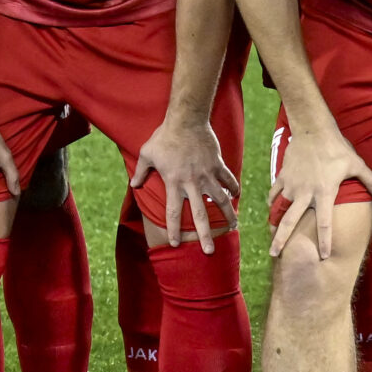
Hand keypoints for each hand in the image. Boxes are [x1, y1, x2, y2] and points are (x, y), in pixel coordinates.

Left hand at [133, 114, 240, 252]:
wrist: (185, 120)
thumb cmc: (163, 137)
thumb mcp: (146, 154)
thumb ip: (141, 172)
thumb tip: (134, 185)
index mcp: (173, 183)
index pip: (172, 213)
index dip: (174, 229)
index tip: (176, 243)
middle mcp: (191, 183)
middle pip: (200, 215)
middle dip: (204, 235)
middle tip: (208, 251)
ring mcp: (206, 174)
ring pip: (220, 200)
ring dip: (228, 215)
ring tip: (233, 228)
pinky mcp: (217, 164)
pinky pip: (228, 179)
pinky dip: (234, 188)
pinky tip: (237, 196)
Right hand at [267, 126, 371, 260]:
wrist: (313, 130)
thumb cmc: (337, 148)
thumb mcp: (356, 164)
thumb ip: (369, 180)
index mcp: (324, 193)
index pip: (324, 223)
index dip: (325, 241)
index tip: (323, 256)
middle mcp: (305, 193)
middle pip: (291, 222)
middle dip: (281, 240)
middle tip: (274, 254)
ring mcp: (292, 185)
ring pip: (279, 208)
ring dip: (274, 223)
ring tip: (271, 234)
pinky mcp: (283, 176)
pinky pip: (275, 193)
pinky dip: (272, 202)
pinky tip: (271, 208)